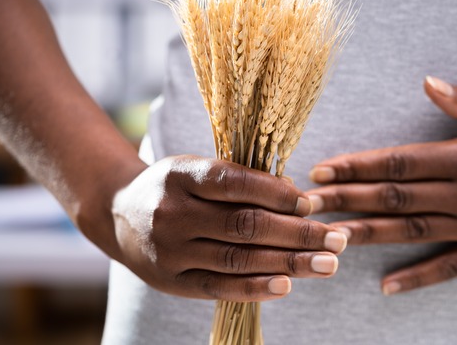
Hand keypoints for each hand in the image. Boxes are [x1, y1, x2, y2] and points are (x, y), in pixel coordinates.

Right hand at [111, 155, 347, 301]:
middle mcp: (172, 213)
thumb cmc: (176, 187)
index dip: (276, 194)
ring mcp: (169, 251)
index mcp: (181, 174)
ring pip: (238, 258)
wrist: (118, 215)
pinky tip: (287, 284)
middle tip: (337, 239)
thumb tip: (296, 196)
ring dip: (289, 263)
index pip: (234, 183)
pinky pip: (219, 286)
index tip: (310, 202)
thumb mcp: (198, 169)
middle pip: (244, 225)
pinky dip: (255, 287)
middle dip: (298, 233)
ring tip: (327, 264)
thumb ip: (240, 180)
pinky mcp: (171, 281)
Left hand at [307, 77, 456, 294]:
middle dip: (346, 200)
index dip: (358, 166)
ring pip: (414, 233)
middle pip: (397, 200)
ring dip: (368, 236)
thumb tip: (426, 84)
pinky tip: (386, 285)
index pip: (401, 163)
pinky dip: (418, 277)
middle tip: (305, 204)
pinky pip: (451, 268)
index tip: (323, 167)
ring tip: (329, 238)